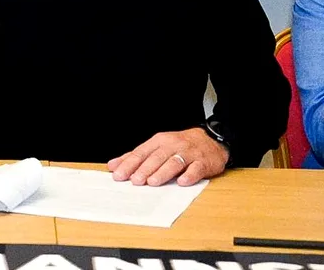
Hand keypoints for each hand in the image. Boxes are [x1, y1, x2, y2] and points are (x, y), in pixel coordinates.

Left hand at [107, 127, 227, 186]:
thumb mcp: (157, 147)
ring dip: (163, 172)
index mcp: (159, 141)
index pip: (141, 153)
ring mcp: (188, 154)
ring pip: (174, 162)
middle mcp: (173, 146)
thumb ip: (135, 156)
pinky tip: (182, 182)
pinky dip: (189, 175)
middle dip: (144, 169)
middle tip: (134, 181)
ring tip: (152, 182)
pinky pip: (196, 168)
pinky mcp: (203, 162)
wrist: (210, 140)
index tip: (119, 175)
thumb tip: (113, 165)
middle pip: (156, 158)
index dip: (129, 164)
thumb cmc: (179, 146)